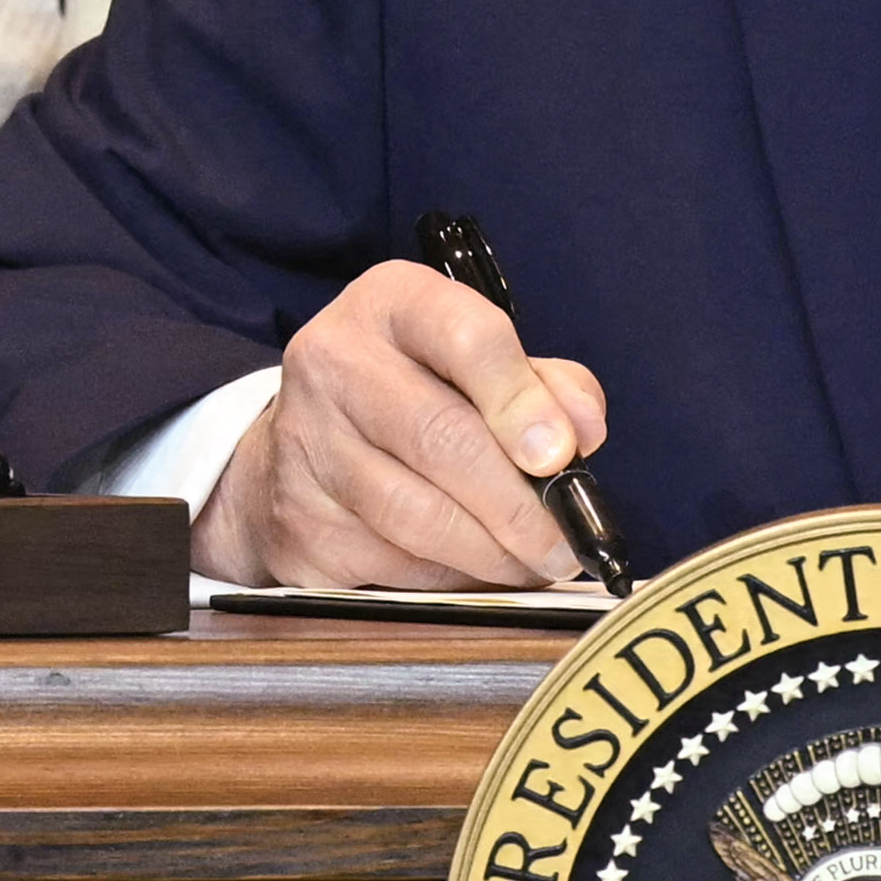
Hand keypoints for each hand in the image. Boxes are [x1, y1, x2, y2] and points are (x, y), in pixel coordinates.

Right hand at [203, 257, 620, 589]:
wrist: (298, 449)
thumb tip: (583, 431)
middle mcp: (334, 360)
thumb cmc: (417, 395)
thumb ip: (546, 386)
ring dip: (490, 553)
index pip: (466, 336)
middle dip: (517, 503)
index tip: (563, 455)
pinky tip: (474, 572)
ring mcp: (304, 444)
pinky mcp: (296, 521)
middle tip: (564, 543)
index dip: (521, 400)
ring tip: (533, 564)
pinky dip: (446, 577)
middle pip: (439, 437)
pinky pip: (388, 563)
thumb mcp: (479, 364)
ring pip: (414, 515)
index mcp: (393, 302)